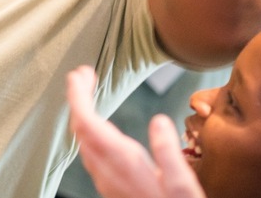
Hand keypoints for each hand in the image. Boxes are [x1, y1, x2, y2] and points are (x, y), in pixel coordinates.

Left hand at [67, 66, 168, 197]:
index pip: (86, 123)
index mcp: (122, 164)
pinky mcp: (109, 187)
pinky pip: (89, 152)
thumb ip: (169, 152)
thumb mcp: (182, 186)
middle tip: (83, 75)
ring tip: (88, 92)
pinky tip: (98, 126)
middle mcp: (106, 171)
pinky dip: (88, 130)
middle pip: (79, 129)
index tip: (80, 74)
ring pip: (82, 141)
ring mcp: (105, 180)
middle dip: (78, 98)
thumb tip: (158, 121)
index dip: (78, 96)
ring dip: (82, 113)